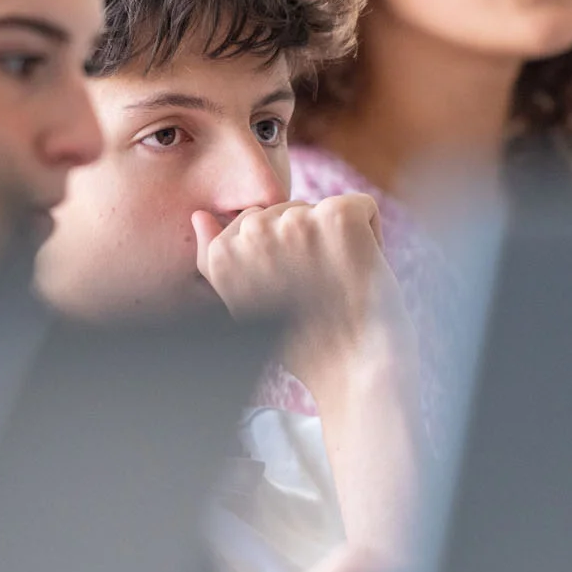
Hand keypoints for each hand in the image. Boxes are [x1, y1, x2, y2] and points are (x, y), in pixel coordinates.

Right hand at [193, 195, 409, 395]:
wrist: (352, 365)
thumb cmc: (301, 338)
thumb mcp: (242, 302)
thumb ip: (214, 257)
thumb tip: (200, 215)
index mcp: (224, 252)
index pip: (258, 222)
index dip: (282, 256)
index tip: (291, 289)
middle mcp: (253, 231)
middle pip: (290, 210)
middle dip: (308, 242)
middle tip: (317, 289)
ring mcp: (296, 220)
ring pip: (324, 210)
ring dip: (337, 240)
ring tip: (338, 282)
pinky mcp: (338, 216)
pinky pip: (363, 207)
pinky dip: (372, 234)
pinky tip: (363, 268)